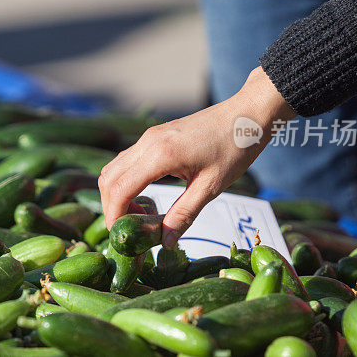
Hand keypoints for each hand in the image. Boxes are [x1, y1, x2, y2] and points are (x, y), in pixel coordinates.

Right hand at [99, 66, 295, 247]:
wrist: (247, 113)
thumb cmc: (235, 147)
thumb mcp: (211, 187)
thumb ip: (184, 214)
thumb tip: (164, 242)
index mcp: (160, 155)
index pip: (120, 189)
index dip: (114, 216)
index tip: (122, 236)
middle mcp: (147, 142)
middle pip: (108, 179)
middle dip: (112, 208)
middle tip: (130, 230)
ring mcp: (149, 137)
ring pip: (114, 169)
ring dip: (118, 194)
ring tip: (141, 215)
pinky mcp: (154, 136)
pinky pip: (127, 161)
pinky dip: (127, 182)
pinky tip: (147, 196)